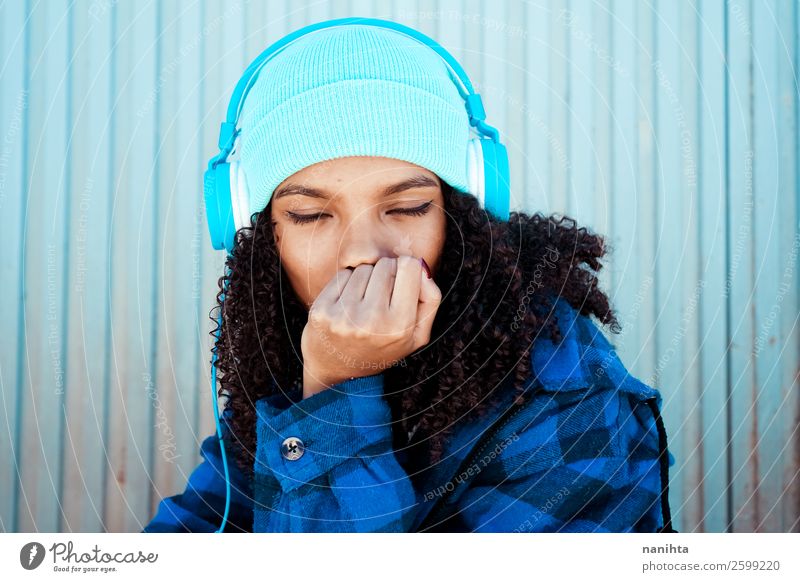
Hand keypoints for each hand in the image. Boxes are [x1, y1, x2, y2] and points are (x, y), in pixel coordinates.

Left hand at [301, 255, 441, 398]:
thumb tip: (421, 265)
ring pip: (364, 268)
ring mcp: (343, 315)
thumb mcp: (417, 335)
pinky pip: (343, 274)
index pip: (410, 266)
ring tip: (364, 303)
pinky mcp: (321, 310)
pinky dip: (348, 283)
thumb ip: (430, 299)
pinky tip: (348, 304)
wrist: (338, 371)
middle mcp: (371, 320)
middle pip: (386, 265)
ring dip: (366, 279)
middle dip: (387, 274)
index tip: (403, 282)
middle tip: (382, 296)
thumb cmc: (382, 347)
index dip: (408, 270)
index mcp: (400, 326)